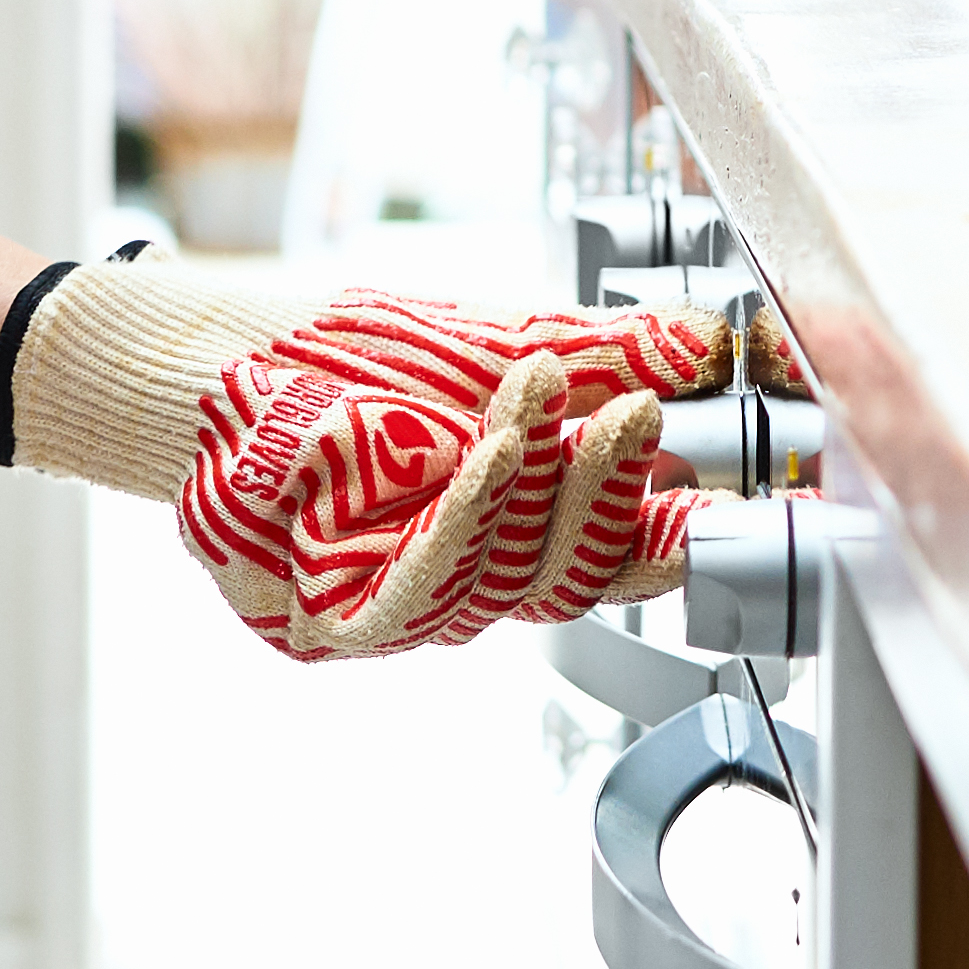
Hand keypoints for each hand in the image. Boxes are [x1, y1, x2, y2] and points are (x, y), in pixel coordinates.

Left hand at [15, 272, 701, 660]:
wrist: (216, 362)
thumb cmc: (348, 359)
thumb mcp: (496, 343)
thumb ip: (603, 353)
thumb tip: (713, 344)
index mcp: (523, 526)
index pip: (625, 551)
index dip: (688, 532)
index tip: (752, 496)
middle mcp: (473, 583)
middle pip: (577, 574)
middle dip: (612, 491)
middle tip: (638, 409)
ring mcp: (406, 615)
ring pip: (504, 581)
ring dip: (532, 483)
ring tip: (538, 390)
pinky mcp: (335, 626)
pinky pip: (422, 588)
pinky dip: (464, 514)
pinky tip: (487, 452)